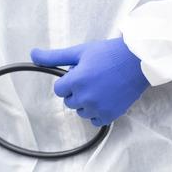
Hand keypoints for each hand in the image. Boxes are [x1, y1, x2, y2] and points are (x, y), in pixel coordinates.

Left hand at [31, 37, 149, 126]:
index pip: (59, 89)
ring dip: (86, 102)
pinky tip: (106, 98)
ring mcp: (97, 107)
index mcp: (75, 81)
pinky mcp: (109, 115)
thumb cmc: (109, 53)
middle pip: (69, 101)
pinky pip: (94, 119)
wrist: (139, 60)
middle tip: (94, 77)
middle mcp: (85, 97)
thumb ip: (54, 57)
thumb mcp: (80, 52)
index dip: (68, 81)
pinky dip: (97, 112)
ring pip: (81, 111)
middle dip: (77, 91)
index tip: (81, 73)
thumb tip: (32, 55)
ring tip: (101, 87)